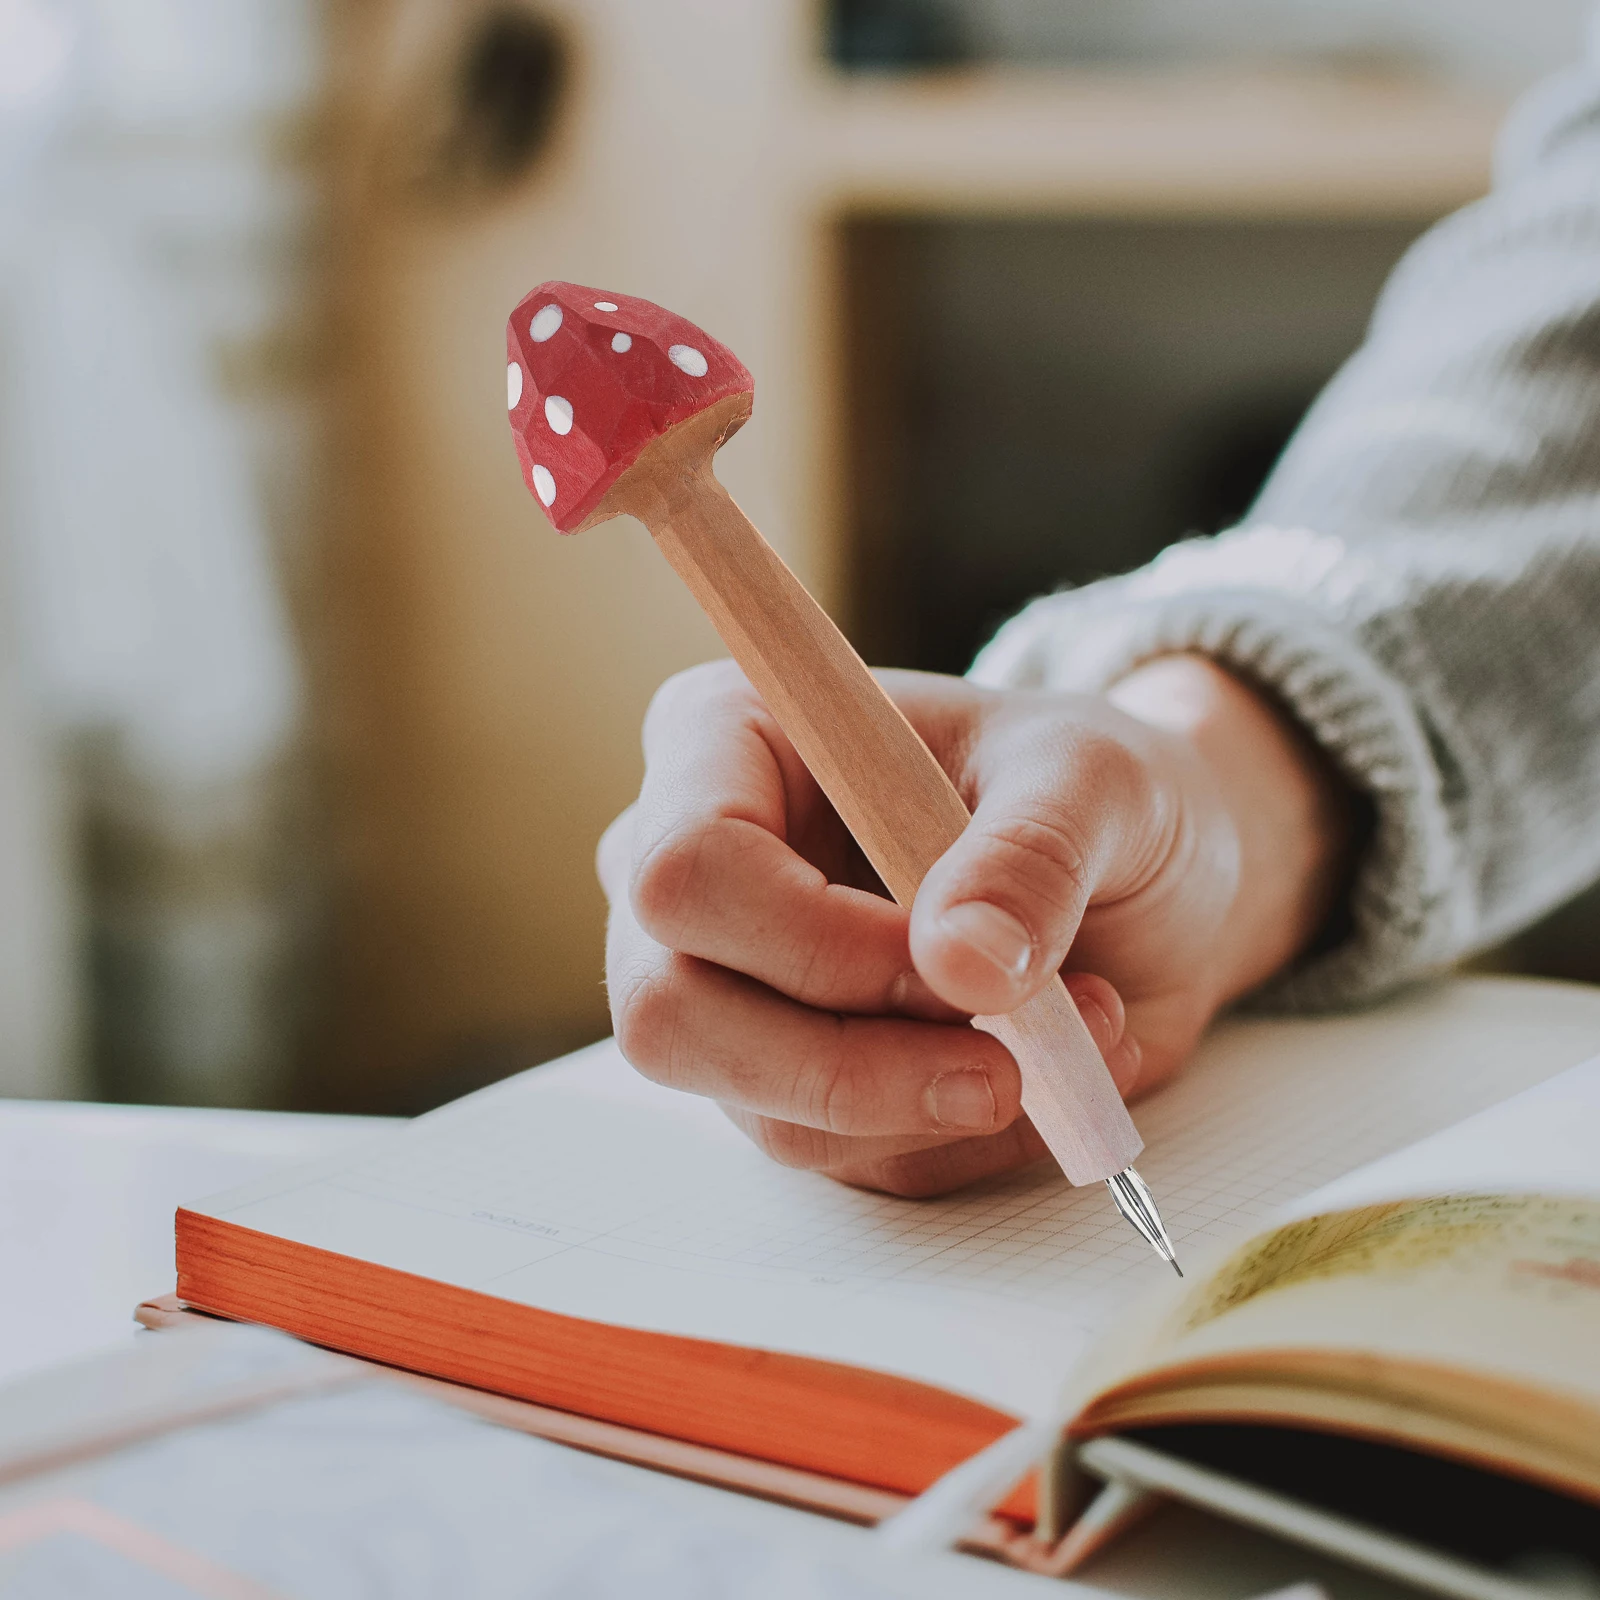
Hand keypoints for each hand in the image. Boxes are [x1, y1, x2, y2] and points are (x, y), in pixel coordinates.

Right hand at [598, 655, 1350, 1195]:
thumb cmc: (1089, 789)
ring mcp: (726, 988)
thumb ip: (1031, 856)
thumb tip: (963, 963)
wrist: (1140, 874)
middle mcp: (694, 872)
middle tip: (1009, 1061)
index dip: (812, 940)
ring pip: (760, 1107)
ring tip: (1073, 1031)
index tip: (957, 960)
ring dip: (933, 1100)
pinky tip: (1045, 1067)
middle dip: (852, 1063)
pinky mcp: (785, 1080)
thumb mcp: (1095, 781)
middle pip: (672, 1012)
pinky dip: (958, 1133)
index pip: (687, 868)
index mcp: (725, 742)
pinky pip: (841, 1156)